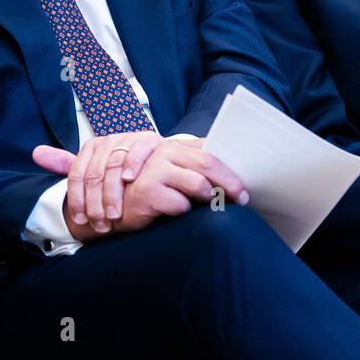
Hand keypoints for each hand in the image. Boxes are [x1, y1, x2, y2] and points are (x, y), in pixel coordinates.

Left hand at [33, 132, 163, 232]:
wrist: (163, 160)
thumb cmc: (128, 170)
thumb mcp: (97, 168)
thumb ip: (68, 163)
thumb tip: (36, 153)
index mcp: (93, 146)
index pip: (77, 173)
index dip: (77, 199)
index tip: (81, 221)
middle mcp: (110, 139)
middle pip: (94, 173)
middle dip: (96, 203)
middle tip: (100, 224)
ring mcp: (130, 138)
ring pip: (114, 166)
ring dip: (113, 194)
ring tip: (114, 215)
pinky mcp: (151, 141)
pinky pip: (138, 152)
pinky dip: (133, 166)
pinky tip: (130, 182)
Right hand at [112, 140, 247, 233]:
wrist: (115, 206)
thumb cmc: (150, 192)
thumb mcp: (174, 176)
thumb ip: (196, 170)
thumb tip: (233, 180)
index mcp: (175, 146)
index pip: (211, 152)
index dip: (231, 170)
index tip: (244, 188)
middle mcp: (165, 151)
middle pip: (208, 164)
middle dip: (230, 183)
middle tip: (242, 199)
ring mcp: (155, 169)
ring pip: (198, 183)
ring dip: (210, 197)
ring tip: (212, 205)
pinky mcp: (147, 190)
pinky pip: (180, 204)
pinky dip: (185, 211)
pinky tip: (178, 213)